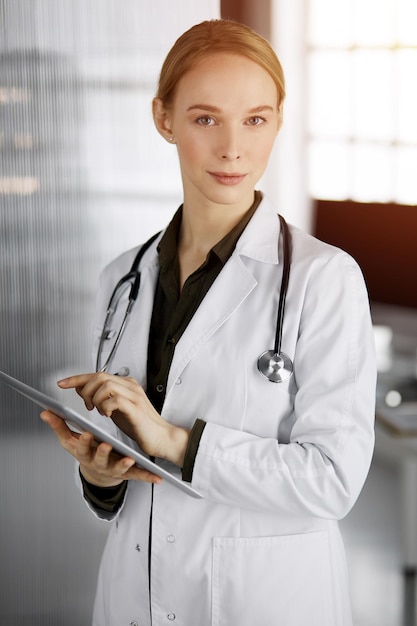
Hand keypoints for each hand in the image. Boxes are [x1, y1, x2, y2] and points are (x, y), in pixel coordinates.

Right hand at [40, 410, 161, 487]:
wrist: (99, 472)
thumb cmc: (86, 452)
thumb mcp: (71, 441)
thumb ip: (59, 426)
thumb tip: (45, 412)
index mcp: (86, 453)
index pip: (82, 447)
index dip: (83, 441)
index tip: (86, 433)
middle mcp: (99, 462)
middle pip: (99, 458)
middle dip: (101, 452)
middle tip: (105, 444)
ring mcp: (114, 468)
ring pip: (118, 468)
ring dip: (123, 465)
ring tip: (129, 459)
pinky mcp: (128, 473)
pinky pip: (138, 475)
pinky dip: (147, 476)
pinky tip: (156, 477)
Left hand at [57, 372, 189, 467]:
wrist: (161, 437)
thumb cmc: (140, 425)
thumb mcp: (115, 409)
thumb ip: (101, 398)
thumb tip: (82, 389)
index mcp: (125, 384)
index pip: (97, 374)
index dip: (77, 378)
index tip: (62, 383)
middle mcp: (130, 386)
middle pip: (99, 376)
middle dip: (86, 390)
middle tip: (87, 406)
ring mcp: (134, 395)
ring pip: (105, 385)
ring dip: (95, 399)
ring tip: (98, 411)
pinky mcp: (136, 408)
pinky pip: (115, 399)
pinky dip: (106, 406)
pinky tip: (107, 415)